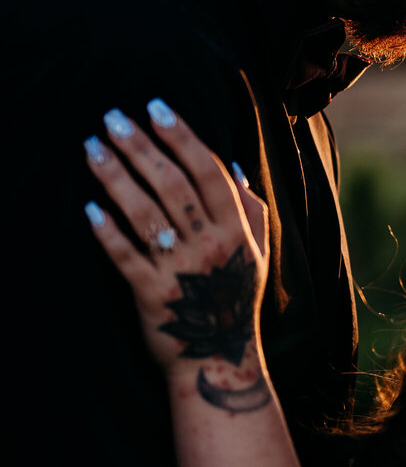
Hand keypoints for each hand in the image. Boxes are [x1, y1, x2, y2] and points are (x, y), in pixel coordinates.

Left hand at [85, 99, 272, 411]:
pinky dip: (107, 231)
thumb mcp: (256, 250)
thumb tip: (234, 165)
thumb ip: (250, 206)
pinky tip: (88, 207)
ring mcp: (180, 269)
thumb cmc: (235, 298)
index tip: (156, 108)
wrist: (218, 358)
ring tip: (91, 148)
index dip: (182, 137)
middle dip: (141, 147)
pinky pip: (126, 256)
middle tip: (114, 118)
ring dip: (115, 178)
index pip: (208, 171)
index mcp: (237, 228)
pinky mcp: (152, 293)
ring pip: (146, 214)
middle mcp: (211, 244)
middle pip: (172, 185)